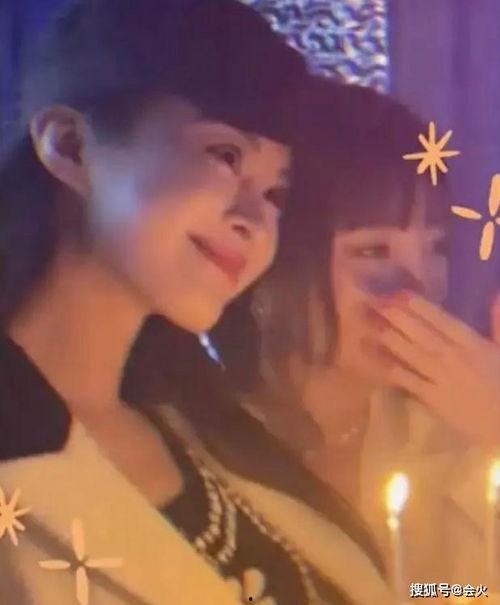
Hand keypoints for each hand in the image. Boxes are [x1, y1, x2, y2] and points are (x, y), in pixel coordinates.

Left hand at [370, 292, 499, 445]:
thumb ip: (498, 323)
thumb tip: (495, 295)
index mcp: (472, 343)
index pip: (442, 320)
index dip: (420, 306)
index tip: (400, 294)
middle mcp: (453, 356)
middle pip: (421, 333)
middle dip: (397, 316)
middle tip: (376, 302)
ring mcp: (441, 377)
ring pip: (411, 353)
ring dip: (390, 337)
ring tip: (370, 324)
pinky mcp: (433, 399)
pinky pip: (408, 381)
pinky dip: (392, 369)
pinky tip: (375, 359)